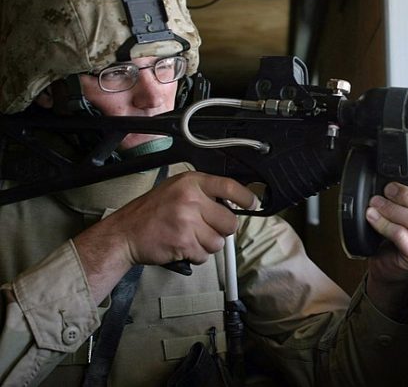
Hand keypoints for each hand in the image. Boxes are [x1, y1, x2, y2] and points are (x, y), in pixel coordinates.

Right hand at [73, 172, 256, 302]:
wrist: (125, 233)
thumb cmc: (152, 212)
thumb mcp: (177, 189)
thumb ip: (203, 192)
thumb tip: (233, 202)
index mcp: (192, 182)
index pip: (229, 187)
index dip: (246, 197)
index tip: (253, 204)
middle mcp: (191, 199)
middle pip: (230, 222)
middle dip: (221, 230)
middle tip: (204, 228)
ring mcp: (188, 222)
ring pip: (219, 242)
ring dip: (207, 245)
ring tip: (189, 237)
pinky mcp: (184, 243)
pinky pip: (205, 255)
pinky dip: (196, 255)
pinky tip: (182, 246)